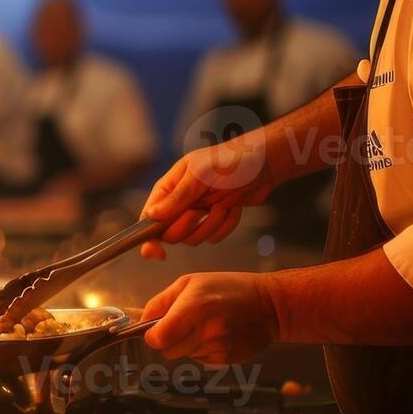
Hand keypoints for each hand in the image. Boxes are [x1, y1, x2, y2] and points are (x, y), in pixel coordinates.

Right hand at [138, 136, 274, 259]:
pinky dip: (226, 224)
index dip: (148, 238)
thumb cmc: (230, 161)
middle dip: (189, 225)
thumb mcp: (200, 175)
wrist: (264, 163)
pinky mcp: (215, 220)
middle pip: (170, 234)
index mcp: (168, 188)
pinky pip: (214, 237)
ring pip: (193, 238)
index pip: (148, 219)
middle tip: (202, 209)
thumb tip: (151, 215)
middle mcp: (178, 203)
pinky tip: (233, 207)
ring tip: (223, 203)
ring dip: (212, 224)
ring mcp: (197, 212)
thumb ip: (177, 196)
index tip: (158, 252)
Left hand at [141, 272, 279, 364]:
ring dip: (185, 345)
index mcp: (193, 307)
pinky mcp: (228, 359)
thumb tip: (141, 322)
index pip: (158, 339)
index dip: (152, 336)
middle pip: (167, 351)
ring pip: (183, 356)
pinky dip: (201, 350)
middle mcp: (206, 330)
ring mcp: (218, 347)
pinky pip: (200, 360)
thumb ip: (161, 302)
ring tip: (203, 326)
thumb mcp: (190, 282)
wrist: (271, 305)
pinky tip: (216, 335)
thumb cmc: (227, 288)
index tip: (157, 329)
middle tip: (181, 325)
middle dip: (167, 341)